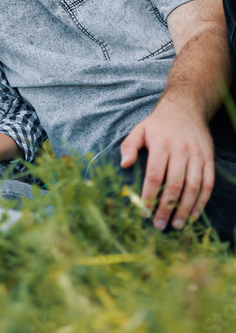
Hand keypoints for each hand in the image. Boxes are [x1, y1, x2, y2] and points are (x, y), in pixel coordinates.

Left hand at [119, 98, 214, 229]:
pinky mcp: (208, 158)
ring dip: (185, 208)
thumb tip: (124, 165)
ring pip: (193, 186)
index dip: (149, 196)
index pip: (154, 175)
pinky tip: (194, 214)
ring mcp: (196, 155)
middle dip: (166, 208)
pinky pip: (208, 182)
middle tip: (159, 224)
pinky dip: (202, 200)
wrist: (186, 107)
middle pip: (174, 184)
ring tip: (177, 225)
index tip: (143, 212)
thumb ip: (129, 146)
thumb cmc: (159, 123)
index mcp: (161, 144)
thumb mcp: (140, 129)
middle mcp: (180, 150)